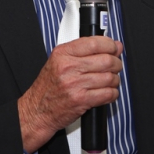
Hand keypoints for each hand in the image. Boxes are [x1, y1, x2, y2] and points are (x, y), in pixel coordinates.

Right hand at [18, 36, 121, 153]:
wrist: (37, 110)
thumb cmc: (48, 87)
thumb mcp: (60, 62)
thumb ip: (85, 52)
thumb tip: (114, 45)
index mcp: (63, 54)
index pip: (95, 43)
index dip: (110, 45)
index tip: (114, 48)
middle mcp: (68, 67)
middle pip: (106, 60)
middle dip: (116, 63)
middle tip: (115, 66)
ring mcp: (75, 84)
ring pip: (110, 77)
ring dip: (114, 80)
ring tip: (109, 81)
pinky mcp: (81, 100)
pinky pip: (108, 94)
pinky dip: (112, 94)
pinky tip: (106, 92)